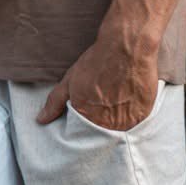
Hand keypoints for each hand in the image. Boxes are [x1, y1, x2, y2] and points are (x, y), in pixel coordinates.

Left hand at [38, 31, 158, 129]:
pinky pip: (135, 123)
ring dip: (116, 121)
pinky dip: (131, 115)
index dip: (84, 125)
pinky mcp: (144, 115)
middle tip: (103, 105)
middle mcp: (109, 125)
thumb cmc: (97, 63)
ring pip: (119, 130)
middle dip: (100, 124)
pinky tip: (128, 100)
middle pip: (102, 133)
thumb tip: (41, 120)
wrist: (127, 48)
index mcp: (88, 120)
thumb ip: (55, 103)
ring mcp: (128, 122)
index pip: (83, 136)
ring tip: (115, 101)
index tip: (87, 115)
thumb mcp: (70, 81)